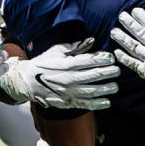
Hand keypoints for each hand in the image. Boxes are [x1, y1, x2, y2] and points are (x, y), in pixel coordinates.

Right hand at [0, 38, 118, 109]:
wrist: (27, 81)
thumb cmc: (43, 63)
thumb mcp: (57, 50)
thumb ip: (75, 46)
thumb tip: (91, 41)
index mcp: (65, 64)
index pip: (87, 61)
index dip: (101, 59)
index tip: (111, 57)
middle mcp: (67, 79)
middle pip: (91, 76)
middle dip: (107, 73)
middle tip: (118, 71)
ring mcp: (67, 92)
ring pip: (90, 91)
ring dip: (105, 89)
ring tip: (115, 86)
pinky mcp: (66, 102)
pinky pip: (84, 104)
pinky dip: (96, 104)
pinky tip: (107, 102)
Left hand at [111, 7, 144, 102]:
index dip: (143, 17)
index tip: (135, 10)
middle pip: (140, 33)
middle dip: (130, 24)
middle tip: (121, 16)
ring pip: (133, 46)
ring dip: (123, 38)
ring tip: (113, 31)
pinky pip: (132, 64)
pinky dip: (124, 58)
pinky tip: (116, 52)